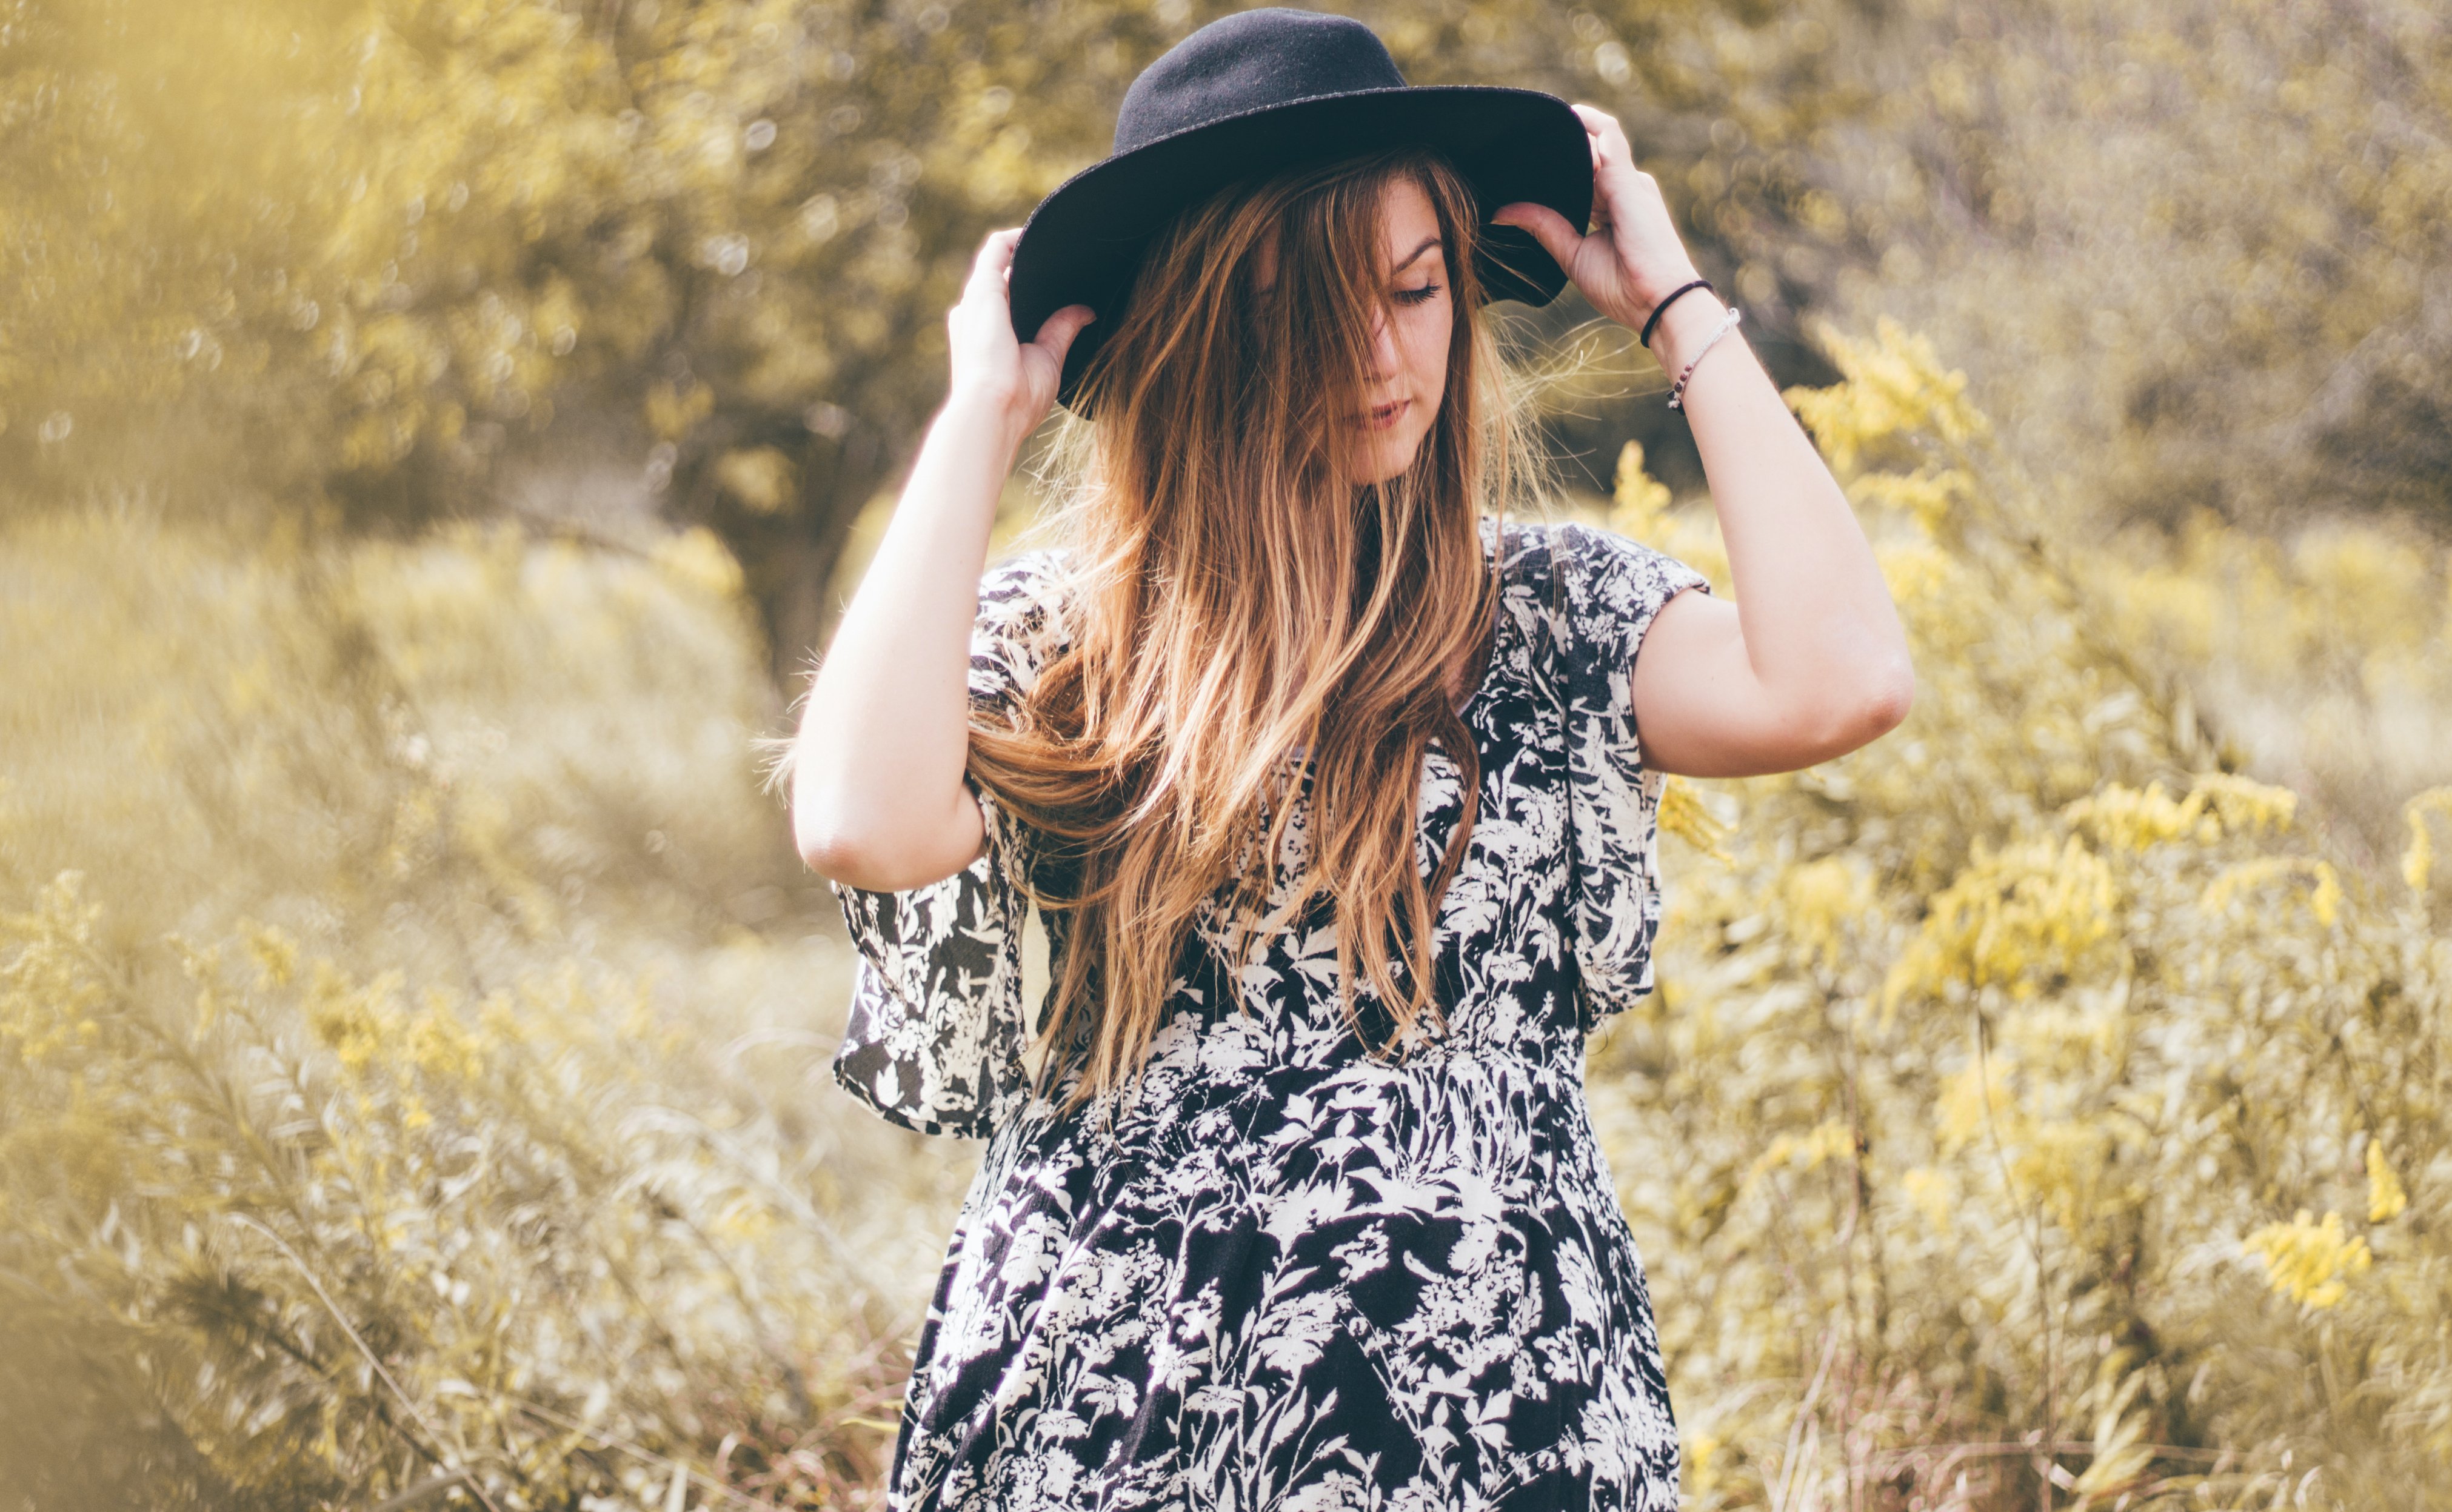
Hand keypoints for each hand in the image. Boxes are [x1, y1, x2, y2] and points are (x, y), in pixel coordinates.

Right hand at [946, 227, 1095, 439]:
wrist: (993, 409)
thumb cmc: (1018, 398)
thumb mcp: (1048, 360)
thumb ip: (1061, 330)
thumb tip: (1087, 312)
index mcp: (984, 336)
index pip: (1004, 302)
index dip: (1027, 288)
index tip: (1056, 280)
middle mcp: (975, 316)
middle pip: (1000, 278)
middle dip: (1025, 265)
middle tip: (1060, 258)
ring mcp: (976, 301)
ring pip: (997, 259)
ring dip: (1021, 246)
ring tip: (1053, 240)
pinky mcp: (983, 289)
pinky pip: (997, 248)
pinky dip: (1016, 237)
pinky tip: (1040, 232)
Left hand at [1492, 104, 1704, 337]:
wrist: (1657, 302)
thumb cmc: (1623, 287)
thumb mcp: (1573, 254)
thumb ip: (1544, 227)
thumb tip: (1503, 212)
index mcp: (1612, 208)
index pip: (1581, 177)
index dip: (1556, 168)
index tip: (1521, 164)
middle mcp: (1622, 189)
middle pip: (1586, 157)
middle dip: (1557, 147)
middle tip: (1517, 142)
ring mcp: (1628, 181)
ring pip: (1595, 142)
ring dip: (1568, 133)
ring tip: (1532, 128)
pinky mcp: (1628, 178)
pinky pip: (1607, 136)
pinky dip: (1586, 124)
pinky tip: (1563, 117)